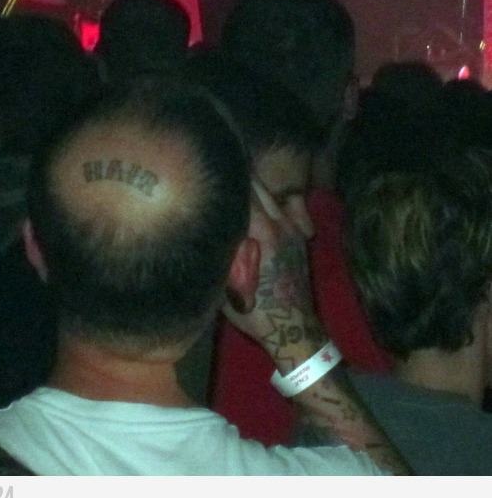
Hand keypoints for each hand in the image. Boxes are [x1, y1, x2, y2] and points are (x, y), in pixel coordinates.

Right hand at [223, 176, 324, 368]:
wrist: (294, 329)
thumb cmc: (255, 312)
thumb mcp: (226, 285)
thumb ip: (219, 252)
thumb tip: (199, 228)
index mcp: (262, 233)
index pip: (242, 191)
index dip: (223, 178)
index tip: (205, 169)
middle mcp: (280, 224)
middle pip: (257, 186)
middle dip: (236, 176)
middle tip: (215, 171)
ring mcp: (293, 228)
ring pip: (270, 194)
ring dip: (251, 187)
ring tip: (230, 181)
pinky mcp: (298, 236)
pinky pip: (282, 207)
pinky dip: (266, 200)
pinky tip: (253, 201)